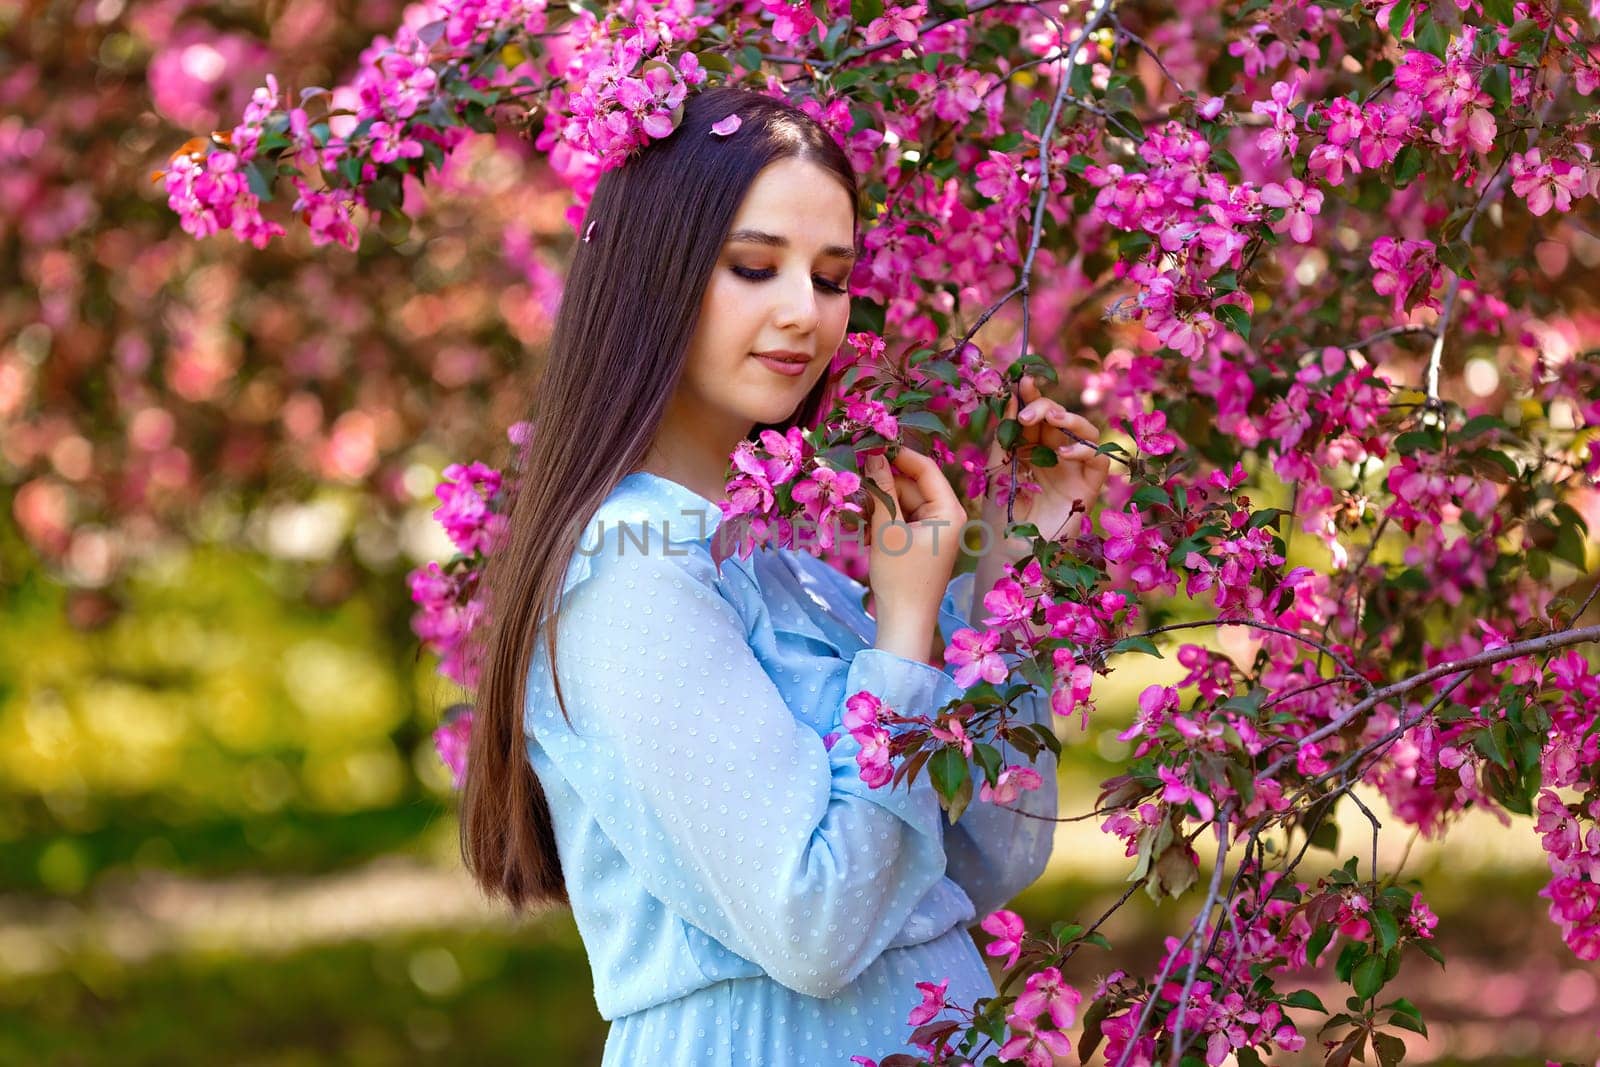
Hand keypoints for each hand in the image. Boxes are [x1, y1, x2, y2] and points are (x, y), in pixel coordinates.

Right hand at [862, 446, 967, 661]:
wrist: (904, 622)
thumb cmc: (900, 578)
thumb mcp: (887, 530)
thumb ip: (881, 490)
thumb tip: (874, 455)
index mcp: (949, 511)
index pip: (926, 468)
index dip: (898, 454)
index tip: (870, 445)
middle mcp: (948, 517)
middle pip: (912, 485)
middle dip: (884, 482)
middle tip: (853, 476)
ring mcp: (935, 530)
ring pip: (903, 502)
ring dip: (879, 503)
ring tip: (856, 509)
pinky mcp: (921, 543)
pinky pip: (901, 519)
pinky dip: (883, 519)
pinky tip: (864, 529)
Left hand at [981, 374, 1109, 544]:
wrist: (1010, 550)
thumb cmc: (999, 512)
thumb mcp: (997, 468)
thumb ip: (1005, 435)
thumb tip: (1010, 397)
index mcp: (1031, 447)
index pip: (1035, 415)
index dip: (1032, 396)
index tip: (1023, 381)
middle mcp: (1054, 454)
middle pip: (1060, 418)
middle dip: (1045, 407)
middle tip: (1027, 411)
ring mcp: (1073, 469)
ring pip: (1085, 431)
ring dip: (1069, 419)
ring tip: (1051, 419)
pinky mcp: (1089, 487)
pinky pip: (1099, 459)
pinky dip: (1085, 449)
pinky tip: (1064, 453)